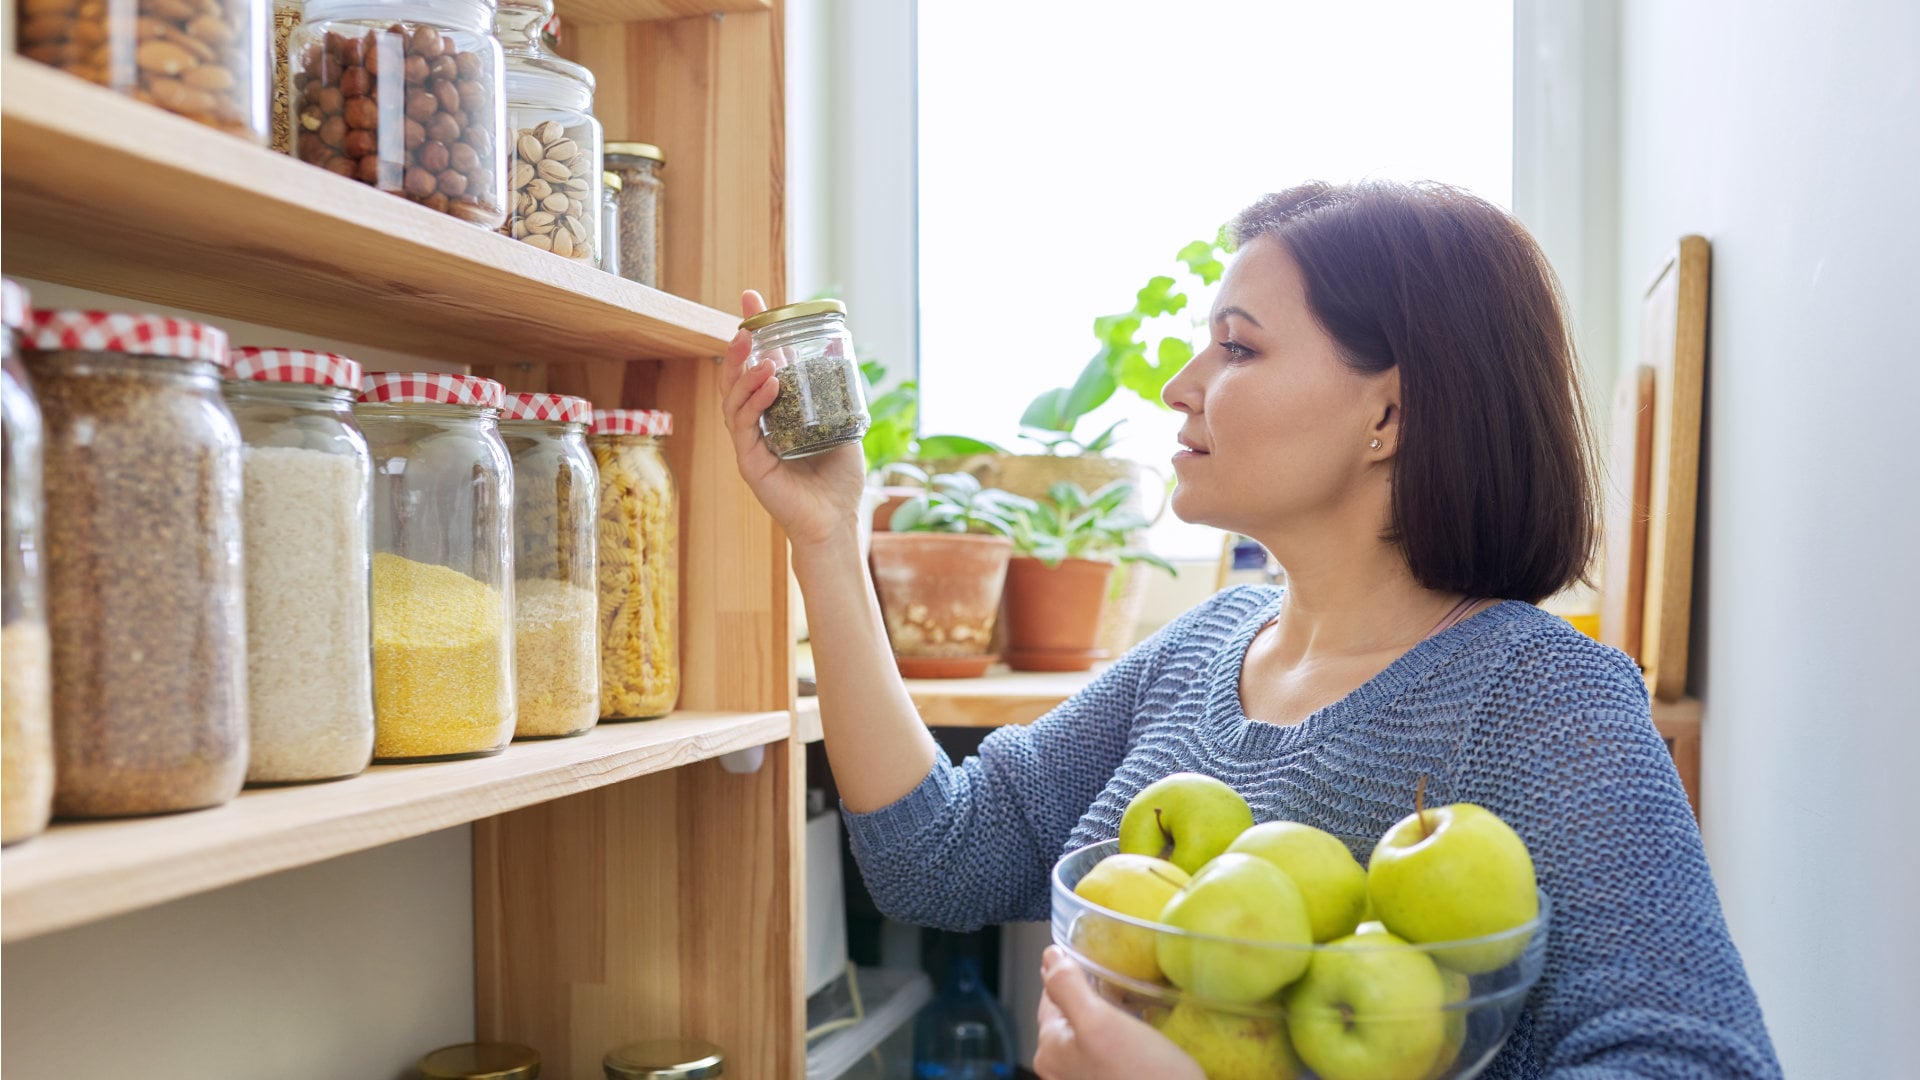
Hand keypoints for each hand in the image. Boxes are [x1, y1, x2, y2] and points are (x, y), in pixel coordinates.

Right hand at [718, 289, 868, 548]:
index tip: (750, 299)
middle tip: (745, 318)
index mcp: (773, 413)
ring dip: (746, 373)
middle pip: (736, 378)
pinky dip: (753, 402)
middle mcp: (756, 425)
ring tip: (763, 356)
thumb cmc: (838, 479)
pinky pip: (743, 426)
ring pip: (734, 400)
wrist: (837, 521)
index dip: (751, 333)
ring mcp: (749, 444)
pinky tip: (769, 384)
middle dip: (738, 345)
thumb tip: (839, 343)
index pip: (756, 366)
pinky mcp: (750, 463)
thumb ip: (836, 389)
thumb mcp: (842, 422)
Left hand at [1034, 947, 1203, 1079]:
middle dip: (1089, 992)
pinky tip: (1142, 1033)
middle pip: (1071, 1014)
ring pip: (1092, 1034)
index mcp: (1050, 1048)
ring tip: (1132, 998)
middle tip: (1116, 973)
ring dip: (1109, 1015)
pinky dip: (1122, 1037)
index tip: (1091, 953)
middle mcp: (1062, 1069)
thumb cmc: (1142, 1075)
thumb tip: (1048, 956)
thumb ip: (1068, 987)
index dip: (1070, 970)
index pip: (1051, 994)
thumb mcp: (1099, 1022)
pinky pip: (1111, 1053)